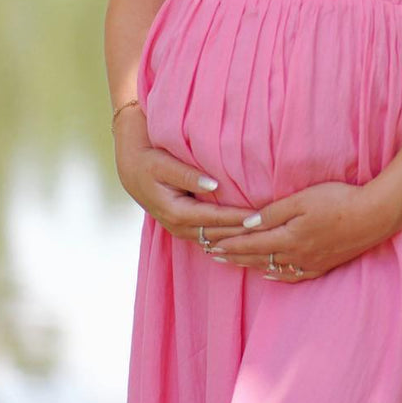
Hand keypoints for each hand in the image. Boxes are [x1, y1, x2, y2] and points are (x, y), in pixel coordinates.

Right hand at [114, 110, 254, 243]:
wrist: (131, 168)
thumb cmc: (147, 162)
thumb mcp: (163, 164)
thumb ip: (188, 175)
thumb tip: (214, 185)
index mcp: (176, 212)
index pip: (215, 219)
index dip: (238, 219)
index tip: (260, 216)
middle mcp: (180, 227)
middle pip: (219, 235)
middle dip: (243, 234)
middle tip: (270, 229)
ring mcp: (183, 230)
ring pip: (217, 240)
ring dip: (238, 239)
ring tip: (263, 235)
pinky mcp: (187, 227)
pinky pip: (212, 237)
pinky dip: (230, 238)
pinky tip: (248, 236)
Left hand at [206, 180, 393, 281]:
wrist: (375, 216)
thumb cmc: (338, 200)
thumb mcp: (303, 199)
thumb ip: (274, 212)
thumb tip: (247, 223)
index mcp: (289, 238)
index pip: (251, 243)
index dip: (230, 244)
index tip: (212, 244)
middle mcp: (297, 255)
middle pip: (259, 258)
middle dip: (234, 256)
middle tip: (213, 255)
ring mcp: (311, 263)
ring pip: (273, 268)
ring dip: (251, 265)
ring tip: (234, 263)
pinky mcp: (324, 265)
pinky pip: (294, 275)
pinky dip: (277, 275)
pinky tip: (270, 274)